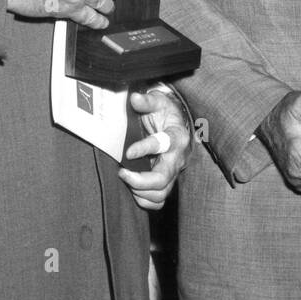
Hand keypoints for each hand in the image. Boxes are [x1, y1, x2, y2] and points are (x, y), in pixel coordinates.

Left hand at [118, 85, 192, 210]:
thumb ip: (147, 101)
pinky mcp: (167, 182)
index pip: (163, 145)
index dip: (144, 149)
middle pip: (164, 178)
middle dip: (141, 181)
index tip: (127, 152)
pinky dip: (145, 201)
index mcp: (176, 136)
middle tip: (122, 173)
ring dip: (141, 191)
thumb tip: (135, 98)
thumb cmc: (164, 113)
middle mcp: (177, 157)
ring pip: (161, 192)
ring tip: (126, 179)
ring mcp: (173, 172)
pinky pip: (159, 200)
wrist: (175, 124)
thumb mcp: (158, 102)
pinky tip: (134, 191)